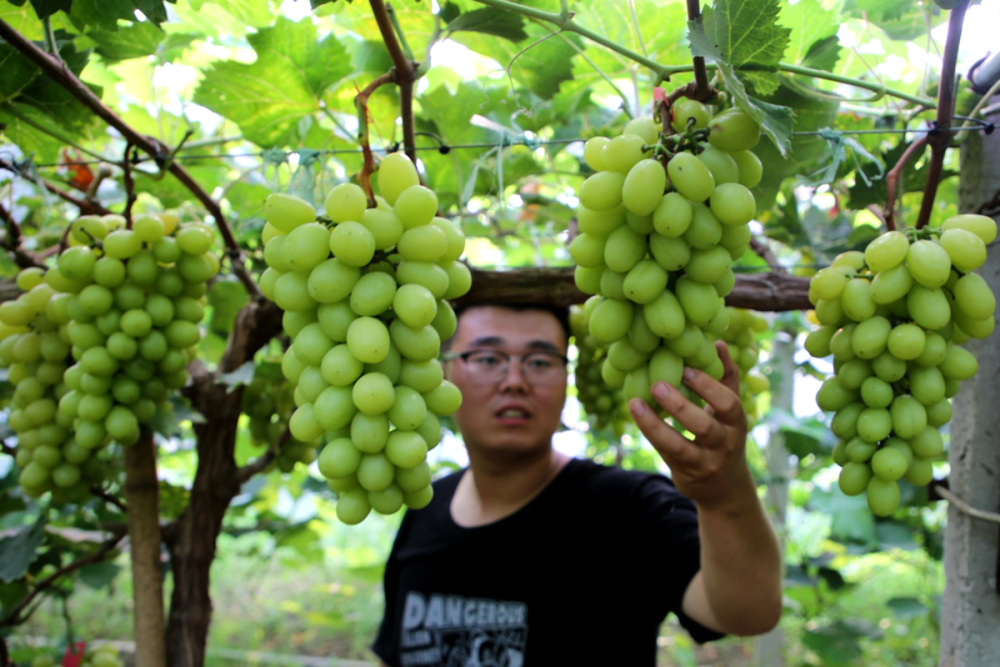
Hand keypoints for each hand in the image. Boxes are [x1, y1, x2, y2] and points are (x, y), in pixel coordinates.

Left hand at [629, 341, 753, 510]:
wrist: (725, 488)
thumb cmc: (724, 436)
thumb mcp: (729, 411)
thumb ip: (725, 377)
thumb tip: (717, 342)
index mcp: (737, 423)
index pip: (729, 403)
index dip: (709, 386)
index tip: (686, 367)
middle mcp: (724, 444)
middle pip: (705, 426)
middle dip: (681, 406)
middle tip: (657, 384)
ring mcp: (705, 462)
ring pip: (680, 446)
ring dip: (656, 425)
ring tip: (635, 403)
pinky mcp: (685, 473)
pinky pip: (665, 453)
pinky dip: (650, 433)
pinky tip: (637, 414)